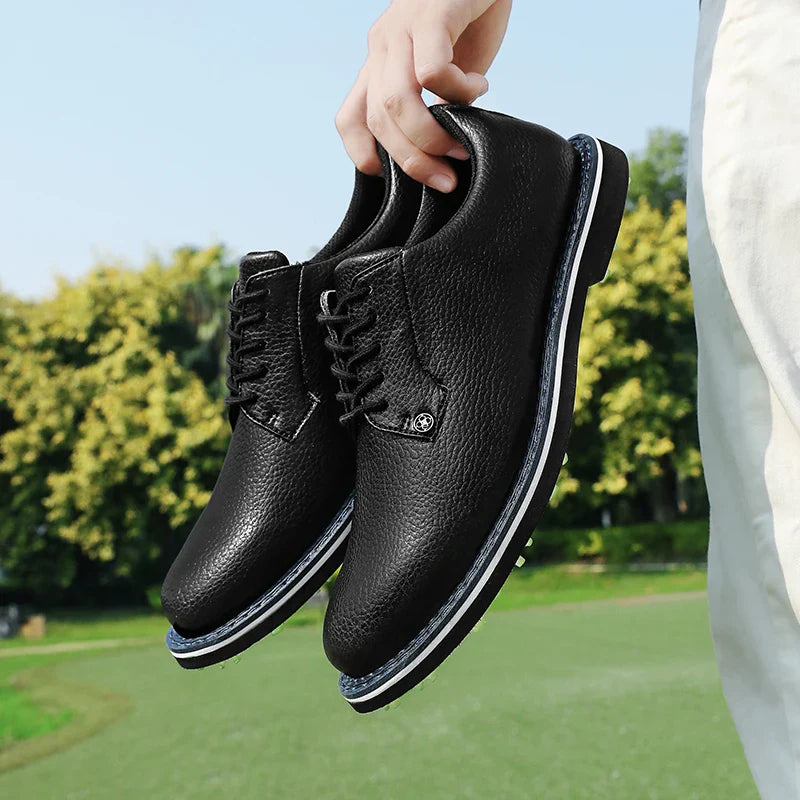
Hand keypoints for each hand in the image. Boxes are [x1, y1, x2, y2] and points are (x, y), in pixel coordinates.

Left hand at [335, 0, 511, 191]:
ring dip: (430, 137)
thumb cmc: (469, 17)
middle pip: (378, 120)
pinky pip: (431, 70)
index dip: (363, 156)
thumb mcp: (444, 71)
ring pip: (396, 101)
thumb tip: (442, 151)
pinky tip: (479, 87)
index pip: (350, 119)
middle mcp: (381, 48)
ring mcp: (401, 29)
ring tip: (461, 146)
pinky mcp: (430, 15)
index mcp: (380, 65)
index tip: (397, 180)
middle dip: (412, 161)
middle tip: (445, 178)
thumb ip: (436, 107)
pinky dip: (457, 90)